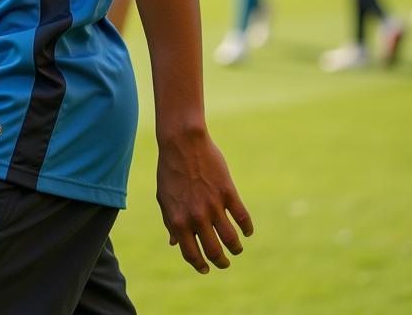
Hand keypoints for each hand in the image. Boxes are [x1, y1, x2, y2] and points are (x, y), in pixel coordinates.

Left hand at [156, 127, 252, 273]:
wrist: (182, 142)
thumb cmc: (170, 170)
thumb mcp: (164, 198)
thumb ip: (170, 222)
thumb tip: (174, 244)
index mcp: (178, 220)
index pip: (191, 254)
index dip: (199, 265)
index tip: (206, 269)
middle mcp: (196, 217)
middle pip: (215, 252)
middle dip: (221, 262)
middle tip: (224, 262)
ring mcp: (213, 205)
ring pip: (231, 239)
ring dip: (236, 248)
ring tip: (236, 248)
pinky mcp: (228, 192)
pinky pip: (243, 218)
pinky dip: (247, 229)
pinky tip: (246, 231)